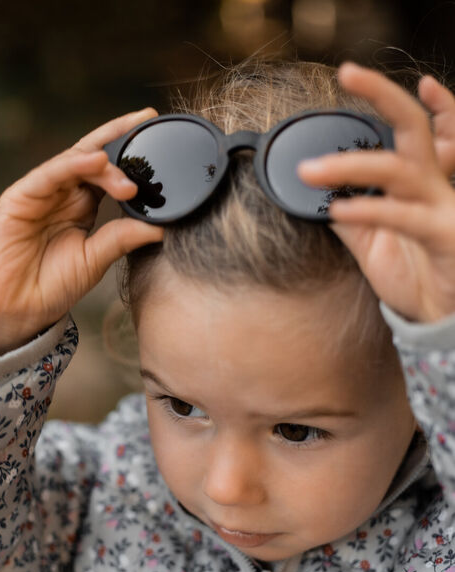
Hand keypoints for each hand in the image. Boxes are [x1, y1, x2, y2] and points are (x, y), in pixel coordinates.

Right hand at [0, 109, 163, 353]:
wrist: (16, 309)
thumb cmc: (52, 285)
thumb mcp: (97, 258)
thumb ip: (124, 237)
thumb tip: (163, 226)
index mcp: (82, 205)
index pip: (109, 170)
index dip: (131, 152)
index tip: (160, 136)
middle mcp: (62, 193)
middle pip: (94, 156)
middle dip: (122, 143)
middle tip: (150, 138)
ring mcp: (41, 192)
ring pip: (75, 161)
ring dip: (105, 165)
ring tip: (129, 179)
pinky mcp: (20, 197)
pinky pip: (49, 174)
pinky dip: (73, 165)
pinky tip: (97, 161)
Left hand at [297, 62, 454, 323]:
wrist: (442, 318)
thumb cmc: (417, 275)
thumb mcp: (373, 243)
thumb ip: (351, 217)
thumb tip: (317, 198)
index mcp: (419, 183)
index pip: (410, 128)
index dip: (391, 99)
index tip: (356, 75)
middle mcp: (435, 187)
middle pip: (414, 127)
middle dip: (383, 94)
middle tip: (347, 73)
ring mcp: (443, 208)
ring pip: (400, 170)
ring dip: (351, 165)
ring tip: (310, 171)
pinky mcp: (445, 236)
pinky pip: (404, 216)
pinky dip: (368, 209)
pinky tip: (337, 209)